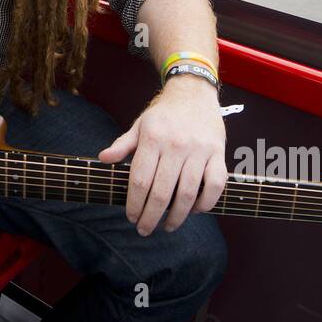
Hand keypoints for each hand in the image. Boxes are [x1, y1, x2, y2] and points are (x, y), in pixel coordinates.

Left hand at [97, 77, 225, 234]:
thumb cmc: (164, 113)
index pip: (140, 180)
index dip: (134, 204)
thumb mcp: (140, 124)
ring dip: (177, 217)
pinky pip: (215, 186)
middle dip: (151, 217)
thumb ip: (123, 144)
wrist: (194, 92)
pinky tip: (194, 211)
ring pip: (188, 194)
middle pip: (162, 192)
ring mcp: (199, 150)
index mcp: (153, 138)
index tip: (131, 217)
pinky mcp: (218, 153)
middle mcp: (176, 144)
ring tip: (168, 226)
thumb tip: (104, 158)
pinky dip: (205, 203)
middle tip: (144, 229)